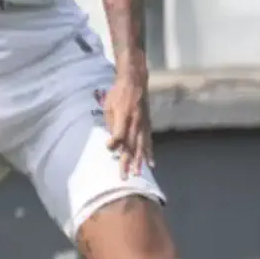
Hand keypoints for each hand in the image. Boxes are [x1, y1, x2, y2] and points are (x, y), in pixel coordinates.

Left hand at [104, 65, 153, 179]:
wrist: (135, 82)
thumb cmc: (117, 93)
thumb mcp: (108, 105)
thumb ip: (110, 123)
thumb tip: (112, 141)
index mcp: (123, 115)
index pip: (119, 133)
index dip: (114, 142)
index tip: (109, 148)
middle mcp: (135, 122)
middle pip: (131, 144)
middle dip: (127, 161)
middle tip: (124, 176)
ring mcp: (143, 124)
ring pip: (141, 146)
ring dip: (139, 161)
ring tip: (137, 174)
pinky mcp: (148, 125)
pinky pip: (148, 142)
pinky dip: (149, 153)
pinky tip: (151, 164)